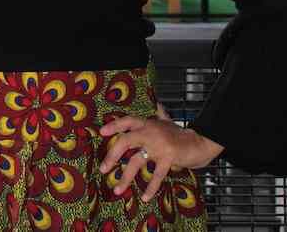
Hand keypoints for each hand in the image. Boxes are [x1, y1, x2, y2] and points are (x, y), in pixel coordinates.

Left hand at [99, 114, 224, 202]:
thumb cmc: (181, 135)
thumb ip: (159, 115)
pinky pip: (156, 175)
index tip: (102, 132)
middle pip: (125, 141)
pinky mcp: (168, 157)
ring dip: (125, 177)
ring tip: (118, 190)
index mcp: (148, 123)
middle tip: (103, 169)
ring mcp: (158, 145)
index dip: (114, 125)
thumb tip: (157, 105)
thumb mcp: (167, 123)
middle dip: (112, 155)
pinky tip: (144, 198)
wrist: (201, 143)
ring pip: (136, 161)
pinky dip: (150, 188)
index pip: (127, 120)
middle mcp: (150, 131)